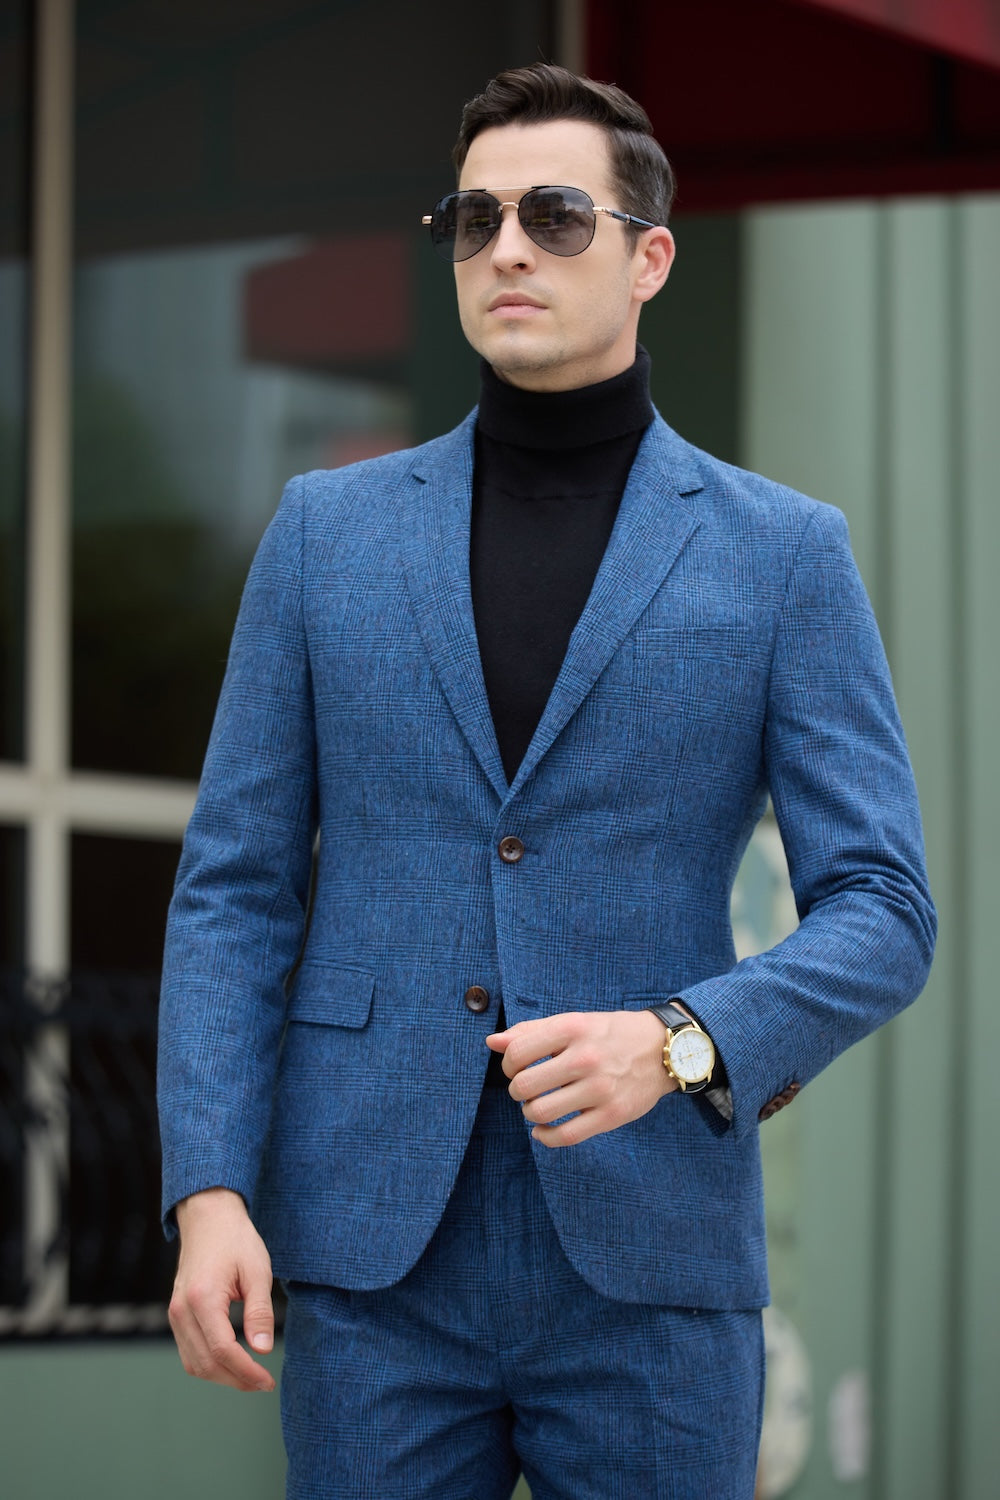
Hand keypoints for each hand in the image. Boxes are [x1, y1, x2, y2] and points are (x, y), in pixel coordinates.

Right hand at [169, 1187, 275, 1391]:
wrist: (208, 1218)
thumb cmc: (236, 1240)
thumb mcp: (257, 1271)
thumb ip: (260, 1312)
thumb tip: (262, 1351)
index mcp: (202, 1298)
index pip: (222, 1350)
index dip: (246, 1371)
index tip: (267, 1381)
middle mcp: (181, 1310)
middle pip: (206, 1363)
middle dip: (236, 1380)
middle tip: (263, 1383)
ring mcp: (174, 1313)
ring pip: (194, 1363)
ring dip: (222, 1376)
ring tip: (251, 1377)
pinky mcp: (176, 1314)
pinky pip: (188, 1351)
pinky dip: (209, 1364)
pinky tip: (233, 1362)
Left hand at [486, 1009, 674, 1146]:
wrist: (663, 1049)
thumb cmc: (611, 1034)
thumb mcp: (573, 1022)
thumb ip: (531, 1031)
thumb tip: (491, 1043)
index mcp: (572, 1029)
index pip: (517, 1053)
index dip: (508, 1065)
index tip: (517, 1068)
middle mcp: (585, 1058)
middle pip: (524, 1086)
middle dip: (517, 1090)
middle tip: (528, 1088)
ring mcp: (600, 1088)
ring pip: (540, 1112)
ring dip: (530, 1112)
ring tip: (538, 1105)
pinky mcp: (612, 1114)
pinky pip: (565, 1136)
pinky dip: (545, 1137)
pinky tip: (543, 1130)